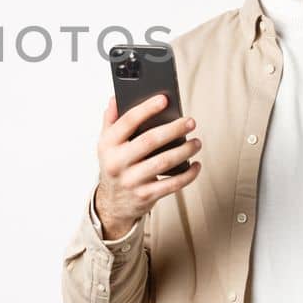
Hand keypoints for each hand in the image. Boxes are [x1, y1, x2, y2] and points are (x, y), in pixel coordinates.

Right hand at [93, 95, 202, 238]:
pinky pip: (172, 184)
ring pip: (164, 162)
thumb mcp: (106, 144)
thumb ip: (110, 120)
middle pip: (149, 140)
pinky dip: (188, 175)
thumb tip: (115, 99)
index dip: (146, 109)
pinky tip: (196, 165)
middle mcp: (117, 162)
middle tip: (190, 121)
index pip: (127, 122)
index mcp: (108, 145)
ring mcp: (132, 180)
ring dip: (184, 151)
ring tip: (196, 142)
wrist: (113, 203)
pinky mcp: (146, 195)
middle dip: (173, 129)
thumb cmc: (115, 165)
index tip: (164, 99)